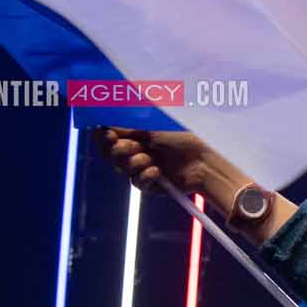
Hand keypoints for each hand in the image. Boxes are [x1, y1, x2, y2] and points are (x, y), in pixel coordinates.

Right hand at [95, 126, 223, 195]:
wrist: (203, 161)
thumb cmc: (184, 138)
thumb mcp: (153, 127)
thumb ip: (128, 126)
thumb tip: (103, 122)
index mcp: (136, 133)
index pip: (108, 136)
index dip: (103, 136)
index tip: (107, 134)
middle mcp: (137, 150)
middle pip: (110, 153)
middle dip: (119, 150)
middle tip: (135, 146)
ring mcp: (143, 167)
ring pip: (122, 168)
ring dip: (134, 162)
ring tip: (150, 158)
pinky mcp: (151, 184)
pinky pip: (136, 181)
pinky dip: (145, 175)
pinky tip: (157, 171)